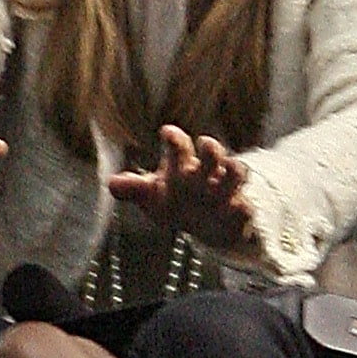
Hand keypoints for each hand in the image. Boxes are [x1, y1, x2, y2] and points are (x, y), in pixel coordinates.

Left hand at [107, 126, 255, 251]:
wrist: (209, 225)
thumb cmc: (177, 201)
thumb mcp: (153, 196)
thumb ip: (135, 189)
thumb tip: (111, 184)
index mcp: (183, 167)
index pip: (179, 147)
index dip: (174, 139)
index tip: (166, 132)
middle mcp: (206, 174)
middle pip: (213, 154)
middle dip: (212, 149)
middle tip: (206, 143)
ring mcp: (225, 192)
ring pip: (237, 173)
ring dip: (233, 171)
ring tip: (229, 169)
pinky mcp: (239, 212)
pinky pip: (245, 208)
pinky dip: (242, 208)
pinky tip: (237, 208)